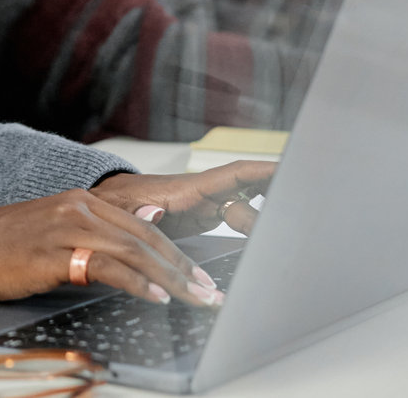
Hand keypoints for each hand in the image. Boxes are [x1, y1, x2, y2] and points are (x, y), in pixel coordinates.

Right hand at [0, 187, 223, 309]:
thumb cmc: (2, 247)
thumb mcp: (56, 231)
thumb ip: (100, 230)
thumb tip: (148, 224)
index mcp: (83, 201)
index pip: (144, 228)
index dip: (177, 254)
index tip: (201, 278)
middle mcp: (80, 207)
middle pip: (147, 238)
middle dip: (184, 268)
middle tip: (210, 293)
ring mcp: (67, 227)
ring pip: (134, 250)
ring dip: (172, 278)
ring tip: (196, 299)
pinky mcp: (55, 252)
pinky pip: (107, 266)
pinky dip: (138, 283)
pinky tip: (157, 297)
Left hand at [90, 162, 275, 239]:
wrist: (105, 206)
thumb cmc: (112, 200)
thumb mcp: (118, 207)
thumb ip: (136, 210)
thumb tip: (155, 211)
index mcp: (187, 188)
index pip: (232, 176)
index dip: (261, 172)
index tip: (289, 170)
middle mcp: (203, 194)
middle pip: (249, 193)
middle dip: (276, 196)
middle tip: (303, 208)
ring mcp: (206, 207)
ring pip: (246, 210)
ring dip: (265, 219)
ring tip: (288, 234)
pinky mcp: (204, 219)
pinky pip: (236, 220)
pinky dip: (253, 228)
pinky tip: (270, 238)